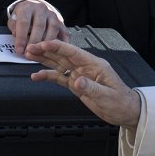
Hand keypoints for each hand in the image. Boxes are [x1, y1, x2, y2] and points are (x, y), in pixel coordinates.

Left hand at [8, 0, 68, 54]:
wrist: (33, 9)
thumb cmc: (22, 17)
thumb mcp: (14, 20)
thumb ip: (14, 27)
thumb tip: (16, 34)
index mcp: (27, 8)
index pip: (24, 22)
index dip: (21, 38)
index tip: (19, 50)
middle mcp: (41, 9)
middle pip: (39, 26)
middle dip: (34, 42)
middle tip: (30, 53)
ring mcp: (52, 15)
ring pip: (53, 28)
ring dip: (47, 43)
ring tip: (41, 53)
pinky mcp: (60, 22)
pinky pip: (64, 32)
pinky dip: (63, 42)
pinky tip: (58, 51)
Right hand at [25, 40, 140, 126]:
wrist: (125, 112)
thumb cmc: (121, 102)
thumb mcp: (107, 96)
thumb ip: (91, 88)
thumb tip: (77, 81)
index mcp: (94, 65)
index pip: (73, 52)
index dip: (57, 47)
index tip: (44, 44)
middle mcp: (85, 67)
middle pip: (62, 56)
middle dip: (46, 50)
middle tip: (30, 47)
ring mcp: (80, 75)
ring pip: (58, 64)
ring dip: (44, 59)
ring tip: (29, 55)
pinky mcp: (77, 85)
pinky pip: (60, 78)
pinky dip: (48, 76)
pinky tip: (37, 76)